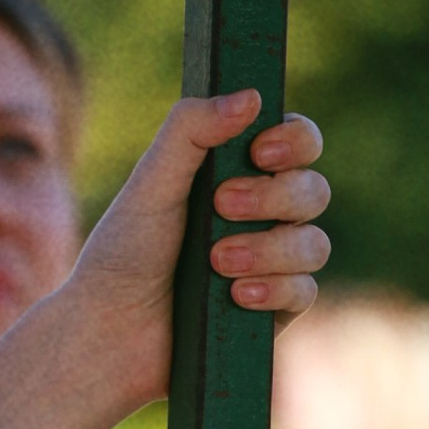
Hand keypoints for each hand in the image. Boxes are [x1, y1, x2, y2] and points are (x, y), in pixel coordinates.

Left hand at [67, 86, 330, 413]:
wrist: (113, 332)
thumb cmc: (125, 252)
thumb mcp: (151, 181)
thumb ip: (192, 130)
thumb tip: (252, 95)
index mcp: (238, 172)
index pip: (299, 140)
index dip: (295, 140)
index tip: (261, 151)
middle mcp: (264, 214)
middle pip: (314, 190)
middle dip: (274, 198)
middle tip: (222, 205)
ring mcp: (275, 262)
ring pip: (315, 243)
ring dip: (269, 249)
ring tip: (217, 260)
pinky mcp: (278, 308)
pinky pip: (305, 290)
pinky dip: (273, 288)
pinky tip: (236, 296)